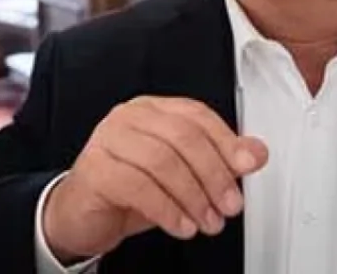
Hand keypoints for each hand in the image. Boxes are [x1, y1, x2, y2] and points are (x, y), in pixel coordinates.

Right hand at [41, 96, 268, 262]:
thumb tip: (255, 153)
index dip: (226, 141)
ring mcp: (107, 140)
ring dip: (192, 196)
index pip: (196, 115)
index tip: (247, 167)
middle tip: (229, 205)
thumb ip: (216, 160)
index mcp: (152, 110)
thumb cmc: (130, 189)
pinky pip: (138, 186)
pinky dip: (167, 209)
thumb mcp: (181, 175)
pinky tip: (181, 226)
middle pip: (182, 137)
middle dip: (213, 174)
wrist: (81, 214)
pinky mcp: (95, 169)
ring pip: (161, 161)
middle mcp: (128, 117)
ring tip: (207, 221)